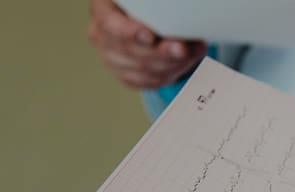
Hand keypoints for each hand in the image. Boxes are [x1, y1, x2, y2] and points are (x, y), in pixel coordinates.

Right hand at [87, 0, 206, 88]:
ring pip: (143, 71)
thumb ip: (155, 7)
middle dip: (161, 52)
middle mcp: (103, 38)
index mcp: (103, 12)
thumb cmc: (146, 7)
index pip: (109, 25)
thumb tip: (178, 16)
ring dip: (172, 64)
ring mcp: (113, 60)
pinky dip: (171, 73)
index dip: (130, 33)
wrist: (147, 22)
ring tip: (191, 53)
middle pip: (130, 51)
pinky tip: (185, 62)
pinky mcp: (127, 77)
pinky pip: (150, 81)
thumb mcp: (146, 2)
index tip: (151, 37)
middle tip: (182, 49)